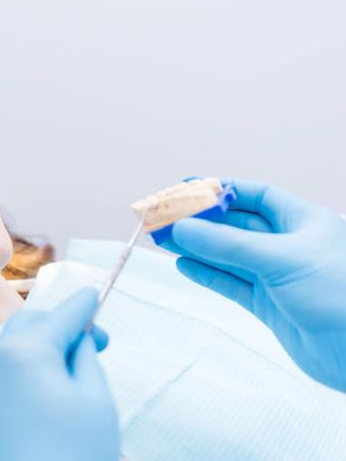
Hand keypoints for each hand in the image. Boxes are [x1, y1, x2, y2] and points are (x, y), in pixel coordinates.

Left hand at [0, 288, 119, 460]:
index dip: (84, 304)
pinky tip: (49, 383)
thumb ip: (85, 358)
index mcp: (26, 351)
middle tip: (95, 342)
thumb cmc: (70, 456)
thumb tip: (76, 338)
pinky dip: (28, 363)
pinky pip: (5, 368)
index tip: (98, 295)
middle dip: (61, 322)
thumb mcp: (95, 401)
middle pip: (31, 321)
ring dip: (44, 342)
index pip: (61, 313)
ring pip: (15, 343)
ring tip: (74, 364)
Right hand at [161, 178, 345, 390]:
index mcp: (303, 221)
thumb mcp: (280, 259)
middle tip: (166, 219)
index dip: (222, 191)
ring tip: (165, 240)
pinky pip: (231, 283)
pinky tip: (184, 265)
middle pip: (236, 226)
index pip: (256, 196)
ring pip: (229, 256)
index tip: (188, 189)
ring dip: (197, 247)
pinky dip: (206, 274)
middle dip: (201, 222)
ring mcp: (277, 276)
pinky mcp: (269, 304)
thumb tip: (183, 229)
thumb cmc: (339, 295)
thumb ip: (227, 245)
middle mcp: (289, 245)